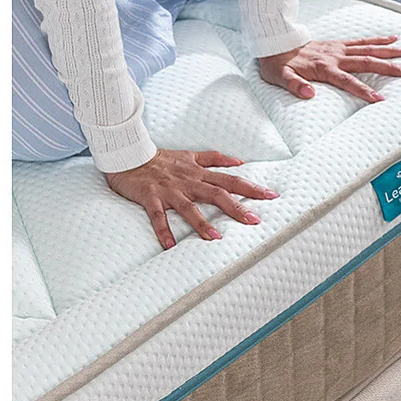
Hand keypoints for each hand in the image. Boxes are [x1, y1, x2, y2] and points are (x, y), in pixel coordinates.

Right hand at [105, 149, 278, 250]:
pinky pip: (157, 216)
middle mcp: (188, 181)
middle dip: (236, 207)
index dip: (251, 187)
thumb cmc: (161, 158)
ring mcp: (169, 190)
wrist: (129, 153)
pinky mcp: (150, 197)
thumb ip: (214, 158)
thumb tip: (240, 162)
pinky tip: (170, 246)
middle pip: (217, 193)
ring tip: (216, 238)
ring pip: (189, 207)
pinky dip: (163, 230)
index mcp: (199, 172)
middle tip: (255, 220)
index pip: (231, 179)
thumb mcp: (191, 154)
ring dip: (202, 223)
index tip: (271, 196)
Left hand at [257, 36, 400, 104]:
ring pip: (370, 49)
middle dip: (390, 67)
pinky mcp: (339, 44)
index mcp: (324, 68)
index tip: (380, 99)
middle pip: (368, 61)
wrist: (275, 43)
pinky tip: (394, 39)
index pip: (348, 81)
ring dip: (391, 51)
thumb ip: (294, 86)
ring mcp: (339, 49)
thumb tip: (309, 94)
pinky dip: (379, 40)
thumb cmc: (277, 64)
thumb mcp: (279, 78)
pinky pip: (362, 41)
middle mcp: (335, 57)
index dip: (364, 90)